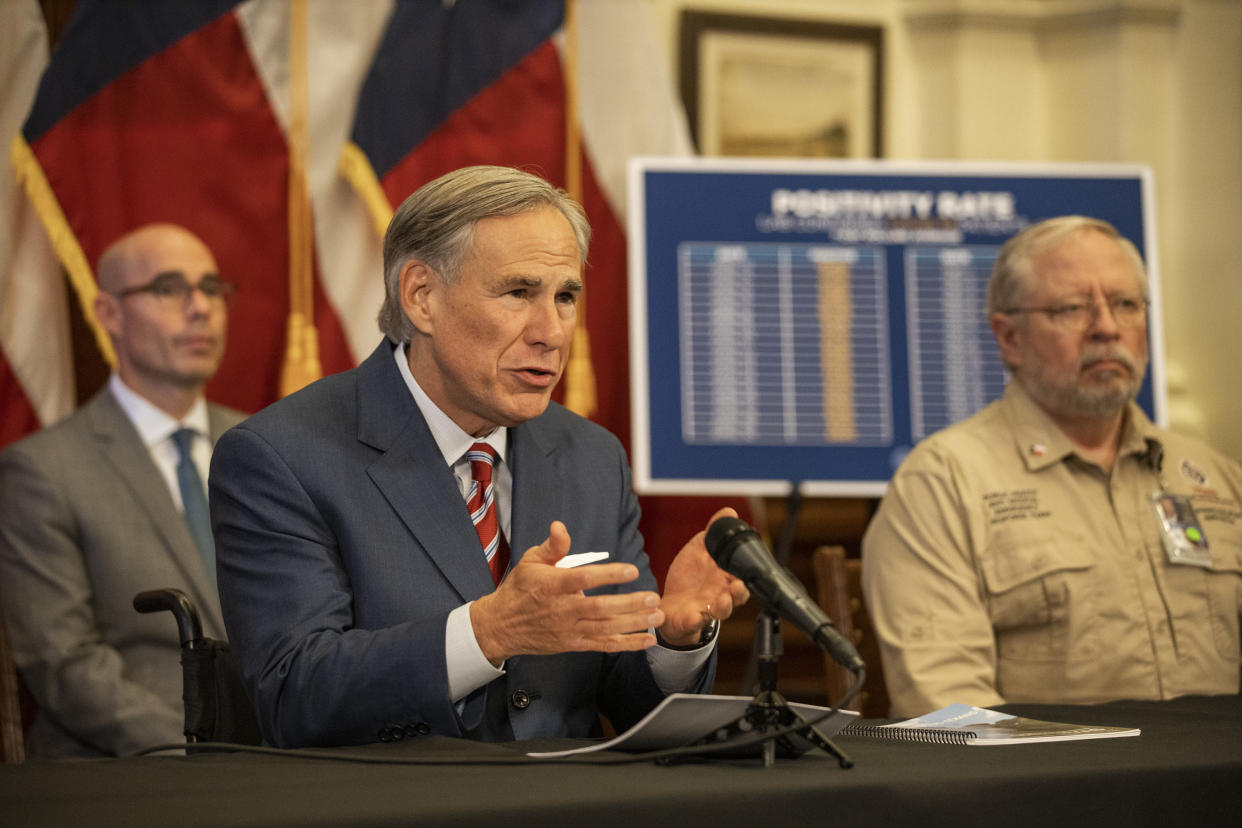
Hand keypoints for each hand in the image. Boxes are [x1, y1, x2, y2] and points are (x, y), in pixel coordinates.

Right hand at [470, 521, 663, 665]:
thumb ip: (552, 546)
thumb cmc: (519, 589)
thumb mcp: (530, 561)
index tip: (631, 570)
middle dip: (629, 604)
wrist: (501, 626)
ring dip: (634, 624)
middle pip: (600, 608)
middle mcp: (562, 609)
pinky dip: (627, 644)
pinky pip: (604, 645)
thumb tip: (561, 526)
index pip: (584, 578)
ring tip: (657, 617)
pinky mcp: (574, 644)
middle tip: (653, 597)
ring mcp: (569, 629)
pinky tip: (647, 640)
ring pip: (606, 628)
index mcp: (552, 585)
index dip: (609, 575)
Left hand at [657, 507, 749, 646]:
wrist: (672, 604)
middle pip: (738, 597)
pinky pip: (694, 622)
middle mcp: (721, 595)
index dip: (747, 572)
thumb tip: (729, 511)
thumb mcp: (700, 550)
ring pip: (721, 612)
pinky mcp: (690, 621)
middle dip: (739, 592)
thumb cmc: (691, 577)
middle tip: (737, 585)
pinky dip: (695, 620)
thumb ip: (713, 533)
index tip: (747, 564)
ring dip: (723, 607)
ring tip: (721, 600)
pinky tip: (694, 616)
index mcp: (726, 579)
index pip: (743, 576)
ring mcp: (707, 610)